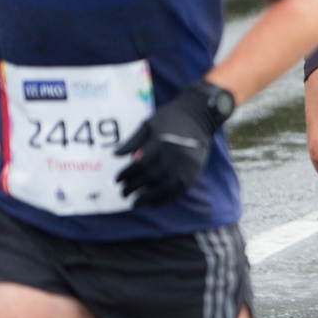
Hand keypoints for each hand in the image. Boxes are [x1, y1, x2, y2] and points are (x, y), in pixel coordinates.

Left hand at [114, 80, 232, 206]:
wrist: (201, 114)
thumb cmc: (171, 117)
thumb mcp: (149, 123)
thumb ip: (134, 140)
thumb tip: (116, 155)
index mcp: (161, 142)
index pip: (139, 165)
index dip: (126, 175)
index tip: (117, 180)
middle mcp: (174, 155)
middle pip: (150, 177)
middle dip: (133, 188)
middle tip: (123, 193)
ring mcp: (186, 165)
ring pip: (163, 187)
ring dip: (147, 198)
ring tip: (136, 203)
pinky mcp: (194, 171)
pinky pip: (178, 190)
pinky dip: (165, 199)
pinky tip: (154, 203)